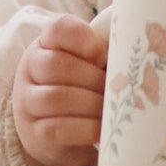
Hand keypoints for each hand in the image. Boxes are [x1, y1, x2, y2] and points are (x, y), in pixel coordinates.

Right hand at [12, 15, 108, 165]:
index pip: (58, 28)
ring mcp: (28, 103)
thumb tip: (137, 49)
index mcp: (46, 44)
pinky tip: (103, 129)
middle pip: (56, 65)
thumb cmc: (81, 90)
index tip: (103, 54)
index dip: (82, 38)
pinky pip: (58, 128)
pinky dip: (85, 128)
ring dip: (91, 104)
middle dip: (92, 78)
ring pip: (56, 97)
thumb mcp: (89, 66)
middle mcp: (30, 70)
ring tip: (112, 109)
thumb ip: (105, 54)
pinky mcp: (36, 134)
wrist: (57, 137)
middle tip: (116, 89)